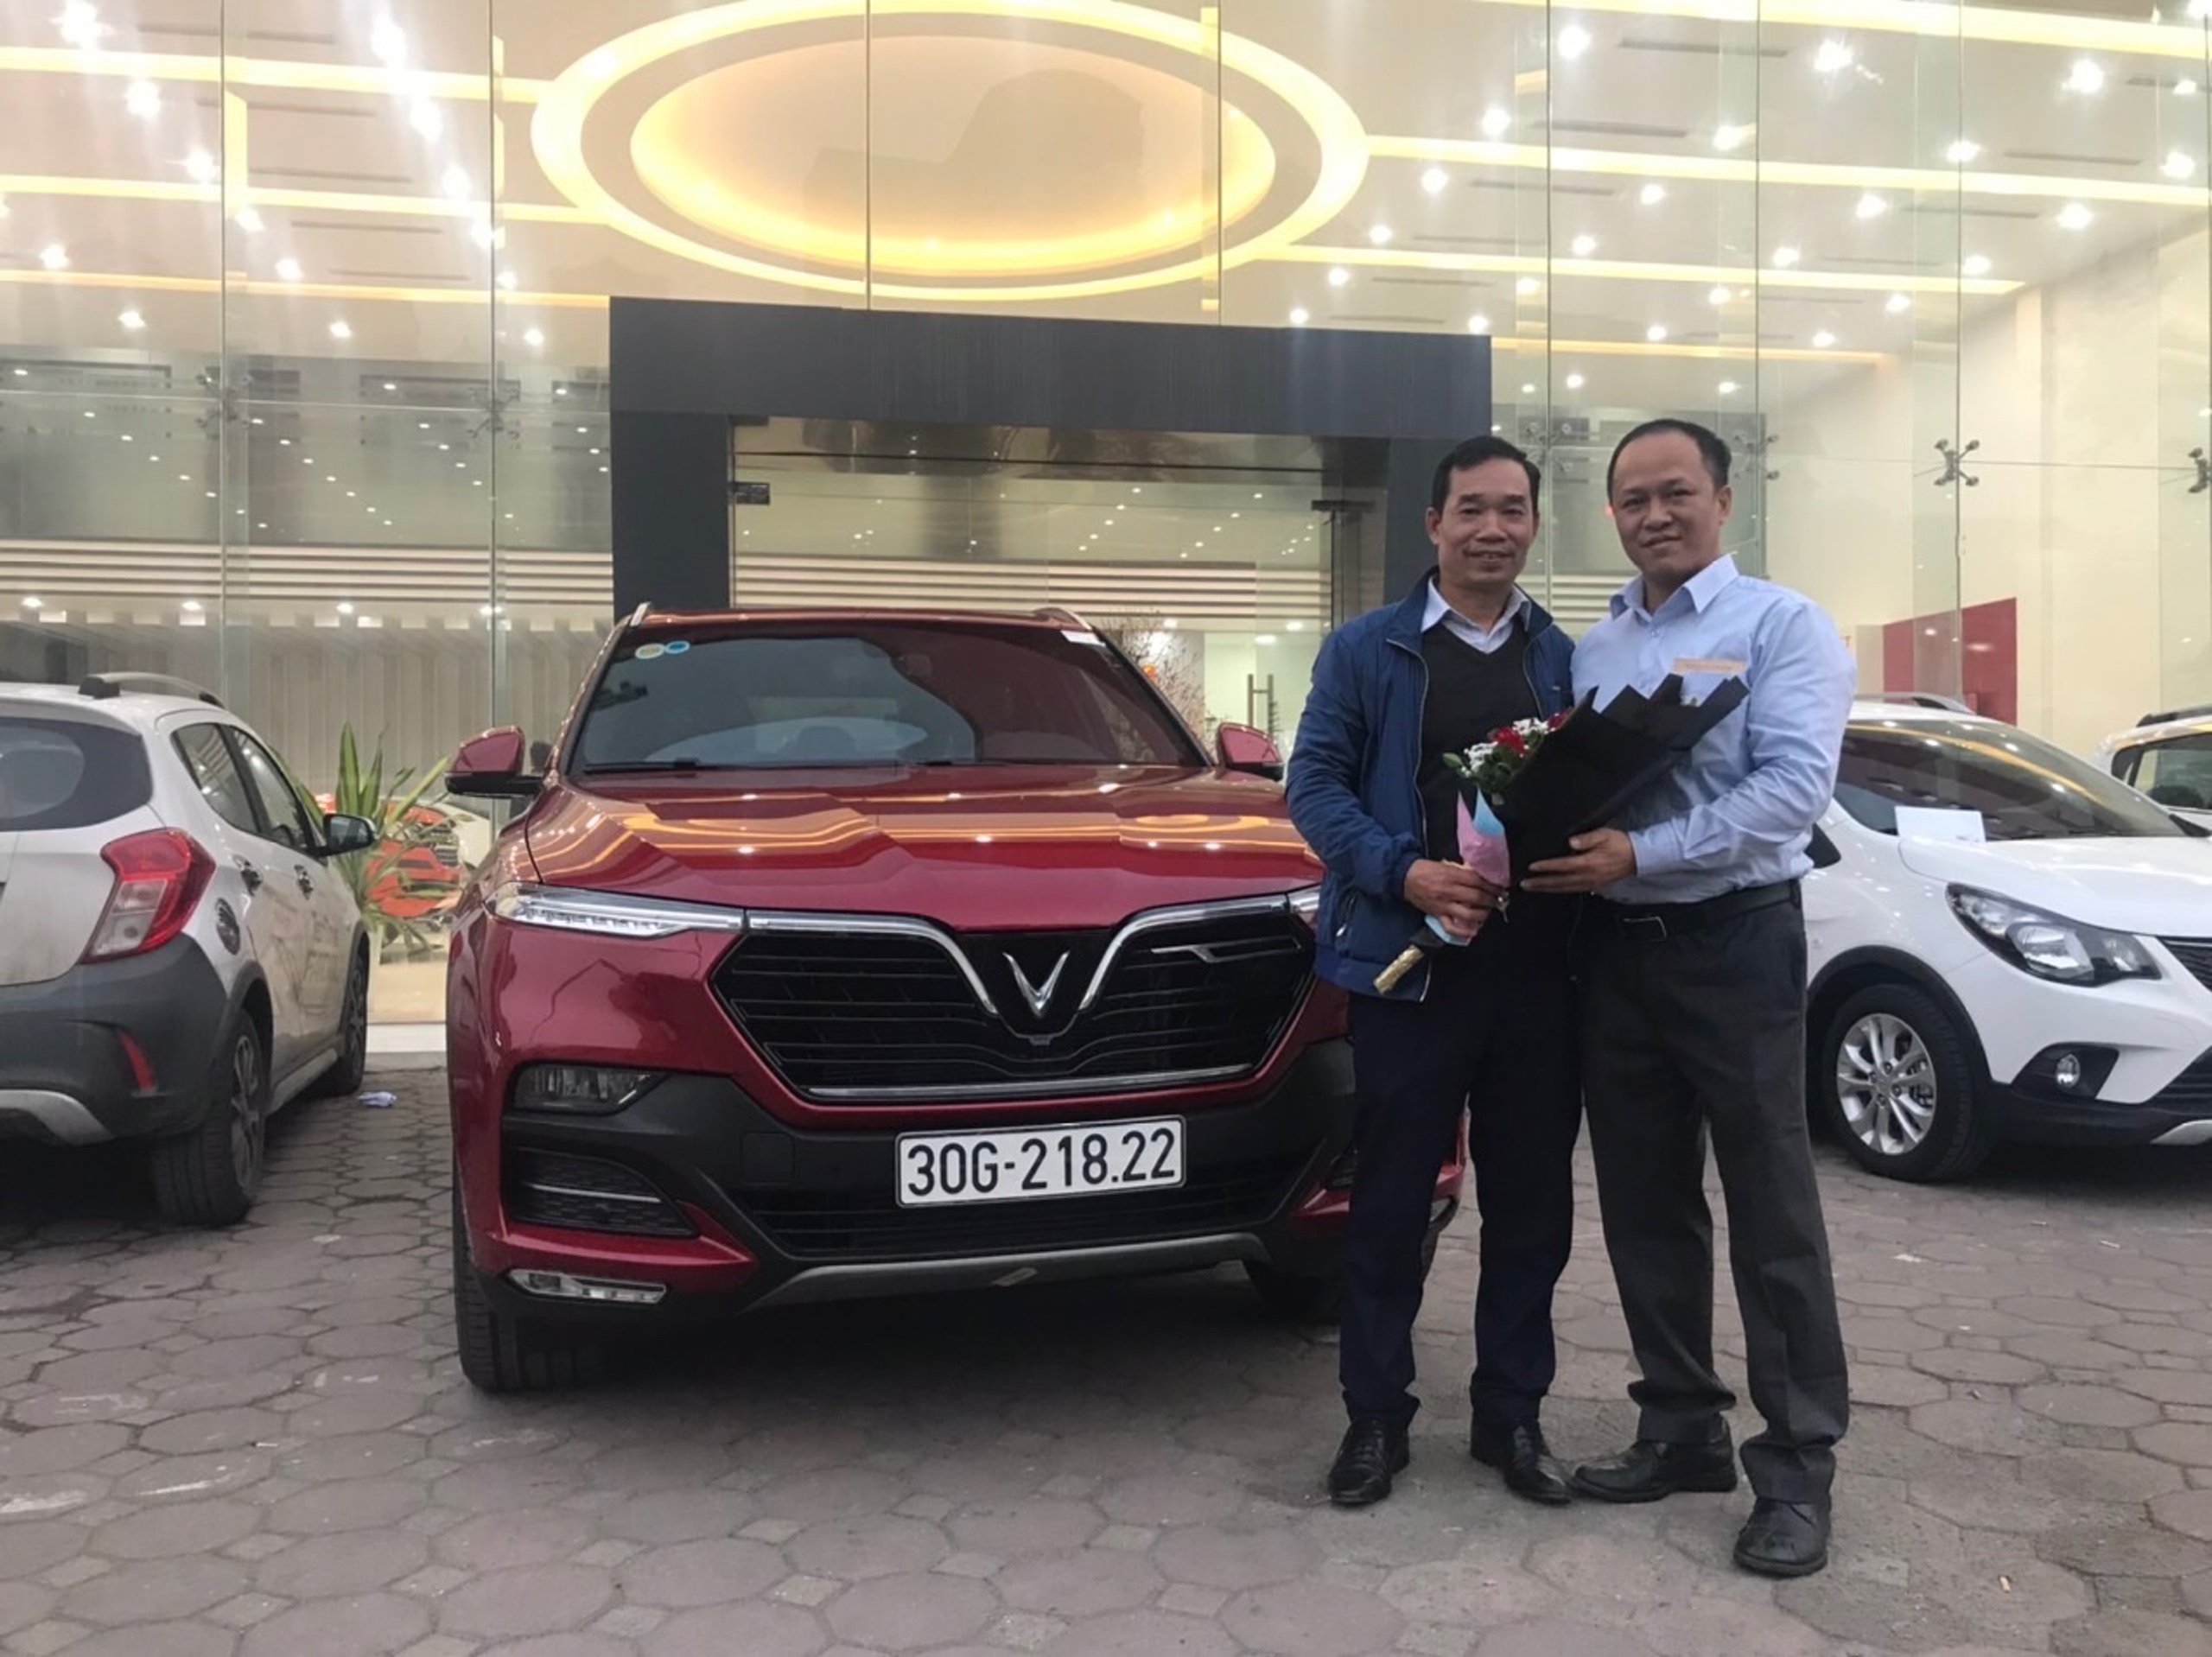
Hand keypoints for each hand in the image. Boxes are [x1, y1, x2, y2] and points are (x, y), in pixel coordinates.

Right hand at [1403, 858, 1504, 936]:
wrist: (1404, 877)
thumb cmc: (1425, 869)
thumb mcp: (1445, 865)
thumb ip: (1462, 872)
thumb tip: (1480, 878)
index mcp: (1451, 875)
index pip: (1477, 881)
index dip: (1492, 886)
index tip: (1501, 888)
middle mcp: (1448, 891)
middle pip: (1476, 897)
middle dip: (1492, 900)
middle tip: (1501, 901)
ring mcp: (1443, 905)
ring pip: (1468, 914)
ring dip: (1483, 915)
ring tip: (1490, 913)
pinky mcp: (1437, 915)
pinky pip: (1452, 928)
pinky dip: (1464, 932)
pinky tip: (1474, 931)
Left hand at [1522, 829, 1637, 894]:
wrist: (1638, 857)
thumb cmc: (1620, 843)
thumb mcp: (1604, 835)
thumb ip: (1587, 839)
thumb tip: (1571, 842)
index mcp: (1589, 863)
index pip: (1562, 866)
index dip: (1547, 867)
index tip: (1532, 867)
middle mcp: (1588, 876)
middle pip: (1559, 882)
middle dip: (1540, 883)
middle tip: (1524, 884)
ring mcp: (1591, 884)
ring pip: (1564, 889)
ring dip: (1547, 889)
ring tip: (1532, 888)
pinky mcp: (1594, 886)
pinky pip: (1572, 890)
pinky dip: (1559, 890)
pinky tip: (1551, 889)